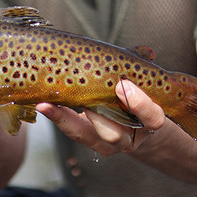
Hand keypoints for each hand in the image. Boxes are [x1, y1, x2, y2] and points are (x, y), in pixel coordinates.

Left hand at [36, 79, 164, 155]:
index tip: (123, 85)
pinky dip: (57, 117)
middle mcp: (127, 139)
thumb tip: (149, 52)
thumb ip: (141, 70)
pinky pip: (71, 132)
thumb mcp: (143, 87)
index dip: (140, 104)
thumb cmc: (137, 98)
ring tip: (51, 101)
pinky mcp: (88, 141)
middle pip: (114, 134)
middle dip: (98, 114)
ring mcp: (106, 144)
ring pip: (86, 136)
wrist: (133, 126)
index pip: (152, 118)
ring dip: (67, 118)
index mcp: (148, 123)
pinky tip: (43, 104)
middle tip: (84, 96)